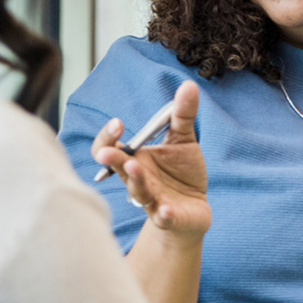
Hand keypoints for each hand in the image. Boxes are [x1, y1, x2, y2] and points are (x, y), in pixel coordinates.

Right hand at [91, 81, 210, 240]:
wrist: (195, 208)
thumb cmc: (182, 173)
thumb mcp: (183, 140)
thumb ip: (182, 115)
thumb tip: (189, 85)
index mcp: (135, 159)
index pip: (109, 148)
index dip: (107, 137)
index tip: (118, 124)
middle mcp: (137, 179)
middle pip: (116, 169)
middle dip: (111, 159)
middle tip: (108, 152)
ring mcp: (152, 199)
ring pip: (137, 191)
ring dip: (135, 180)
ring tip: (134, 167)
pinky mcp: (169, 217)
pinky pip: (162, 217)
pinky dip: (163, 214)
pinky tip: (165, 210)